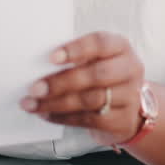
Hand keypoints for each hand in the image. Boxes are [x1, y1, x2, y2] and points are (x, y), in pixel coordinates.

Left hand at [21, 32, 146, 145]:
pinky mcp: (122, 120)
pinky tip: (47, 114)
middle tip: (35, 88)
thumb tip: (39, 65)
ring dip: (57, 103)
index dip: (76, 50)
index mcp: (120, 47)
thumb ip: (76, 59)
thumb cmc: (104, 77)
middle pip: (96, 75)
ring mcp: (130, 96)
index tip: (52, 57)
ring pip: (91, 100)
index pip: (100, 43)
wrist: (129, 109)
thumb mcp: (97, 59)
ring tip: (34, 104)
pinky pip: (89, 120)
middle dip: (62, 82)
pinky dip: (63, 117)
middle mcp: (130, 69)